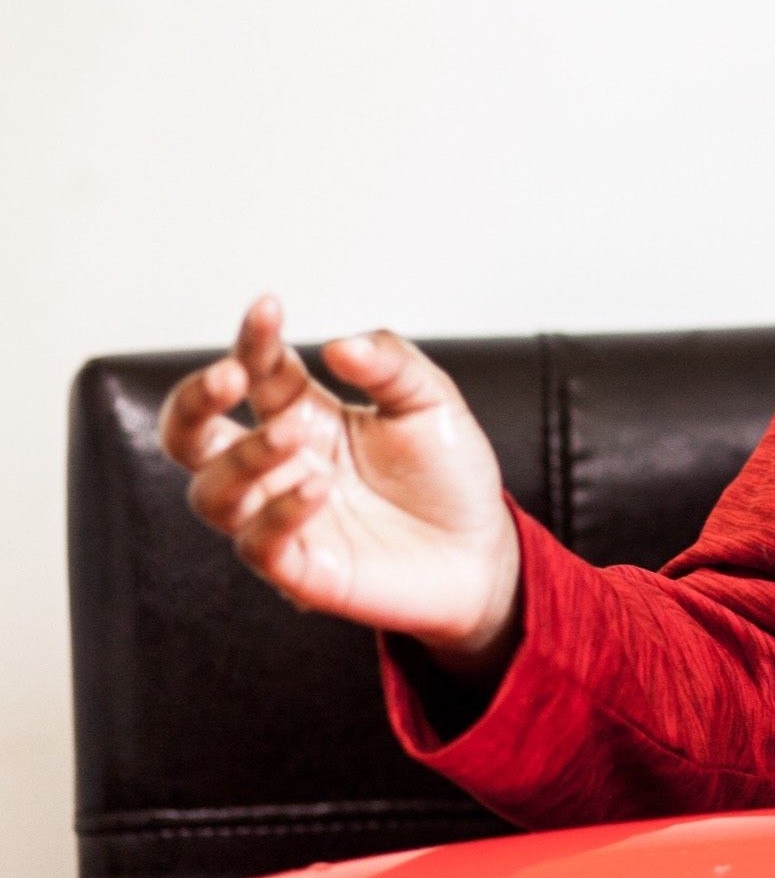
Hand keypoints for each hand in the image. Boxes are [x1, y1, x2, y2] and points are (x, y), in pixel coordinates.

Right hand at [159, 296, 521, 676]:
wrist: (480, 550)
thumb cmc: (447, 474)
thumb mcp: (431, 402)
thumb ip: (390, 365)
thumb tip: (338, 344)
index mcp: (304, 414)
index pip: (257, 372)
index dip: (254, 339)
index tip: (268, 308)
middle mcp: (280, 464)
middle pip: (192, 436)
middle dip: (194, 403)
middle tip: (228, 376)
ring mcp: (280, 517)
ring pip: (214, 492)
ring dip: (245, 457)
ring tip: (293, 433)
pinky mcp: (298, 569)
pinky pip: (259, 544)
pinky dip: (279, 512)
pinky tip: (317, 486)